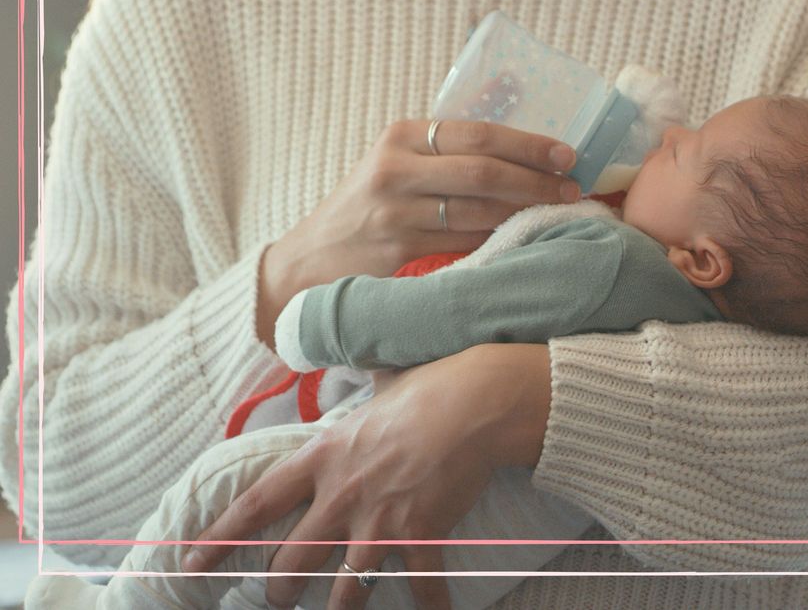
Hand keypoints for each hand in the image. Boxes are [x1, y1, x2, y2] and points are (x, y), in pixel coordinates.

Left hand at [181, 344, 551, 609]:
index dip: (217, 539)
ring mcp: (379, 524)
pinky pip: (419, 588)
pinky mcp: (420, 539)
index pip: (255, 505)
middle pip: (291, 563)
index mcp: (322, 458)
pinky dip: (429, 605)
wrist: (473, 404)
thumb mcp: (380, 381)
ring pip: (344, 590)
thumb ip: (362, 385)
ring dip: (341, 608)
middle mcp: (341, 498)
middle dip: (280, 589)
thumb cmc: (429, 386)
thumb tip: (366, 366)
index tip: (190, 563)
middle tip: (280, 597)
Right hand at [257, 120, 578, 345]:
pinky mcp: (395, 248)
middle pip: (483, 168)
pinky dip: (499, 240)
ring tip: (560, 214)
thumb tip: (526, 157)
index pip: (479, 132)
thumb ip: (446, 158)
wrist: (306, 265)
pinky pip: (463, 242)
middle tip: (575, 188)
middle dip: (536, 179)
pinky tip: (525, 242)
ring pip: (478, 209)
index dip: (529, 144)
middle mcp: (394, 166)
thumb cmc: (367, 214)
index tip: (568, 155)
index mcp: (401, 135)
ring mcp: (393, 208)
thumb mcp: (398, 169)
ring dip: (526, 212)